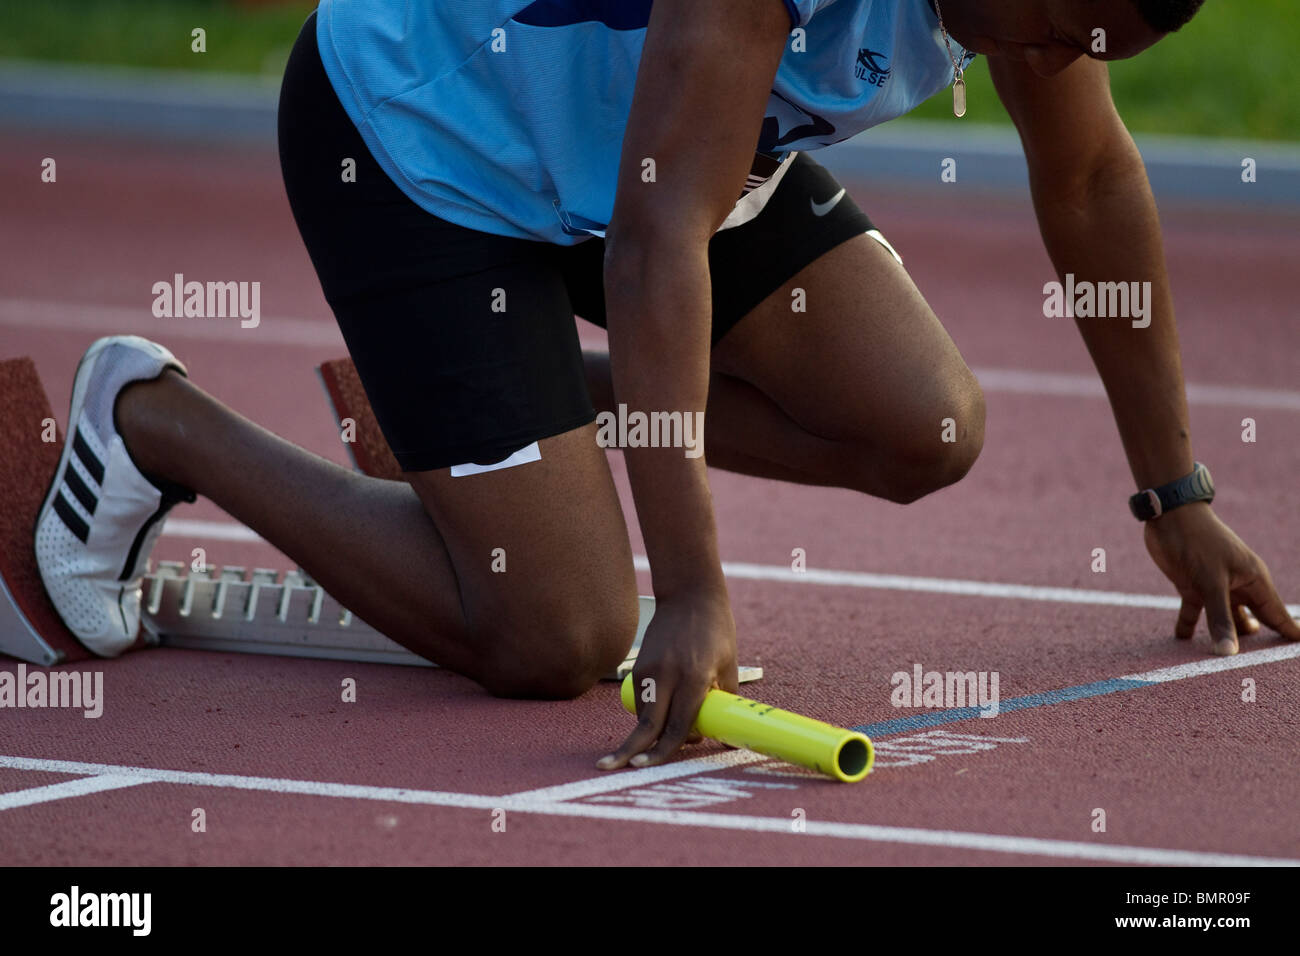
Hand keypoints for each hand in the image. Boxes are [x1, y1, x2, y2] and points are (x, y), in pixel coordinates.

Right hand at [597, 588, 737, 769]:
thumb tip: (718, 737)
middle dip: (630, 751)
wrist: (690, 596)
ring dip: (647, 732)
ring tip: (661, 734)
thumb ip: (722, 702)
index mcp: (694, 678)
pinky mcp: (638, 665)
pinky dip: (649, 712)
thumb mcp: (729, 667)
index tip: (647, 765)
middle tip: (612, 768)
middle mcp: (668, 675)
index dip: (664, 750)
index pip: (677, 725)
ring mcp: (649, 669)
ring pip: (642, 714)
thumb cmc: (716, 632)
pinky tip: (663, 708)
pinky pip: (640, 699)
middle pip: (647, 724)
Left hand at [1143, 502, 1299, 654]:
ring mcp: (1214, 586)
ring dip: (1223, 636)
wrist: (1169, 515)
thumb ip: (1220, 619)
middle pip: (1252, 620)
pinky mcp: (1192, 585)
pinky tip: (1183, 641)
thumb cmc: (1198, 542)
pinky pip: (1194, 611)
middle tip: (1260, 668)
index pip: (1276, 614)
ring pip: (1224, 618)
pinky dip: (1189, 625)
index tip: (1295, 650)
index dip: (1288, 632)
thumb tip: (1228, 654)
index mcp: (1253, 581)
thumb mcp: (1210, 583)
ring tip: (1223, 662)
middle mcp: (1237, 586)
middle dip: (1256, 642)